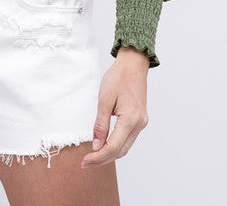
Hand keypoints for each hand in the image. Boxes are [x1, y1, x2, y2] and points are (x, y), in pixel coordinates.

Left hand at [81, 46, 149, 168]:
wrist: (134, 64)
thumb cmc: (118, 77)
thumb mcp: (104, 99)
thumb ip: (101, 124)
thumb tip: (96, 146)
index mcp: (131, 119)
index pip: (114, 147)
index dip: (98, 157)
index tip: (85, 161)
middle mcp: (139, 124)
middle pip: (121, 151)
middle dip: (103, 159)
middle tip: (86, 162)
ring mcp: (141, 122)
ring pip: (125, 147)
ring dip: (110, 154)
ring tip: (93, 156)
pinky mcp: (140, 120)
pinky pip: (128, 138)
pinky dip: (116, 145)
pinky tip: (105, 145)